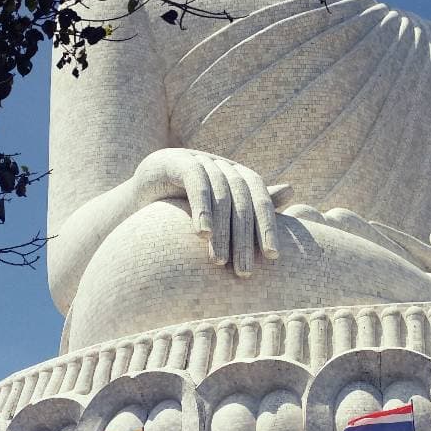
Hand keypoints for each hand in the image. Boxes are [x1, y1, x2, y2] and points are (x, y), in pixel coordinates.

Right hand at [132, 148, 289, 276]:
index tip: (273, 257)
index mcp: (238, 176)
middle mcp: (222, 164)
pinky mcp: (175, 160)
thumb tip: (293, 189)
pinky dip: (202, 208)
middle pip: (242, 200)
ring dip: (222, 231)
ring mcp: (199, 159)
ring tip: (219, 262)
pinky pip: (196, 183)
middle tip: (243, 272)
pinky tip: (202, 234)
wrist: (138, 201)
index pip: (260, 199)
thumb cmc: (184, 211)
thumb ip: (251, 205)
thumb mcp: (220, 215)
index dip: (268, 226)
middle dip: (244, 238)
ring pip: (220, 195)